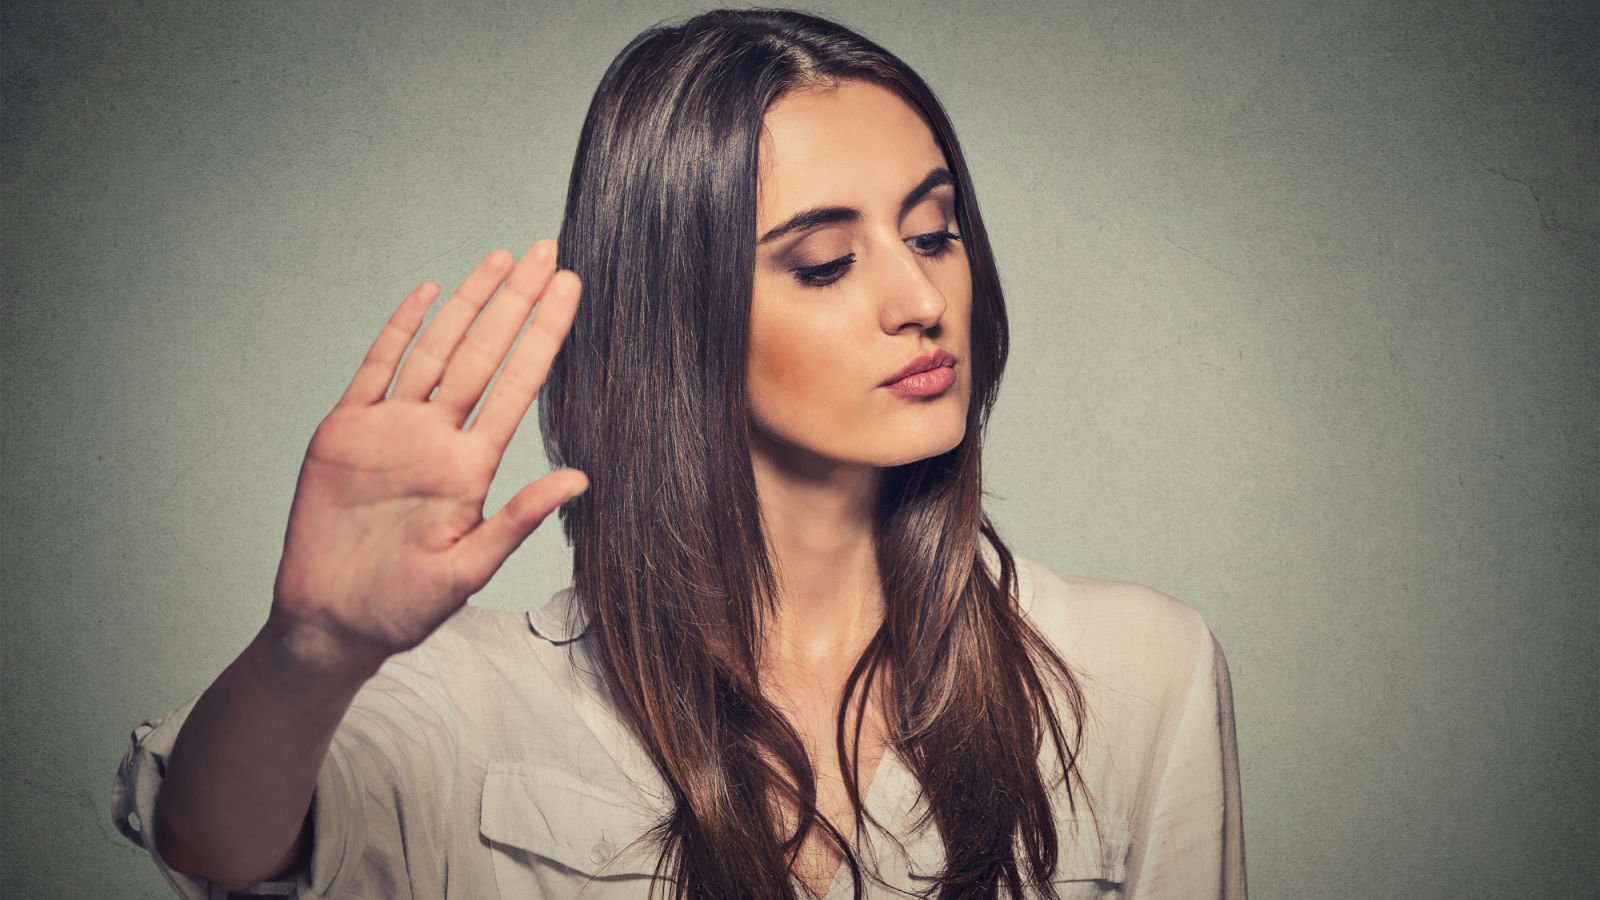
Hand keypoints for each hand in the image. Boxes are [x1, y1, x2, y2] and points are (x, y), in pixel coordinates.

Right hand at [266, 240, 586, 678]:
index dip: (544, 335)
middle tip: (549, 251)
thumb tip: (580, 479)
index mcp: (470, 467)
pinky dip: (401, 329)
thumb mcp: (467, 570)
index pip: (518, 385)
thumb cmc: (402, 608)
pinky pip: (377, 368)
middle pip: (483, 353)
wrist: (331, 623)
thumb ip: (518, 520)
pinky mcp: (345, 431)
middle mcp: (436, 437)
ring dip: (469, 303)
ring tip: (503, 259)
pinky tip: (429, 293)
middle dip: (516, 302)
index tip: (573, 289)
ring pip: (436, 349)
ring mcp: (391, 429)